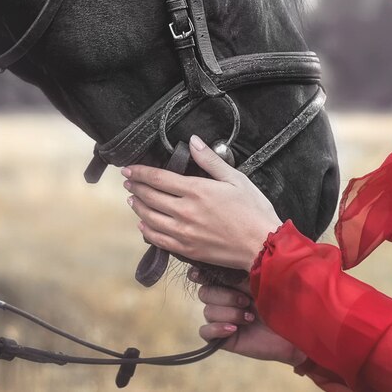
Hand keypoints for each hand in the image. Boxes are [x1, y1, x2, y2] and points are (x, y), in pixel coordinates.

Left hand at [122, 135, 282, 270]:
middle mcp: (185, 211)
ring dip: (138, 207)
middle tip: (129, 182)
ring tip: (133, 199)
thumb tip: (193, 142)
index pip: (159, 178)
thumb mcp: (236, 179)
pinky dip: (146, 230)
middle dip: (136, 187)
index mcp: (197, 190)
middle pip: (150, 197)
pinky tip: (143, 225)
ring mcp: (184, 232)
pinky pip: (158, 239)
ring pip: (150, 218)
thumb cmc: (253, 211)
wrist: (261, 244)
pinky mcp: (187, 249)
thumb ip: (211, 160)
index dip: (140, 172)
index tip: (129, 169)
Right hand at [190, 268, 305, 365]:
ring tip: (250, 318)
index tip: (199, 274)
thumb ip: (242, 272)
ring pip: (208, 311)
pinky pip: (205, 332)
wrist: (293, 331)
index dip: (200, 274)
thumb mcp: (263, 282)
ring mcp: (224, 318)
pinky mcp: (224, 337)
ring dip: (229, 313)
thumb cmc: (283, 303)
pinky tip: (234, 329)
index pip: (207, 276)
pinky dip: (217, 328)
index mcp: (233, 283)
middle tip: (247, 301)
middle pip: (204, 293)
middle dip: (225, 296)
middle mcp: (226, 299)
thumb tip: (225, 257)